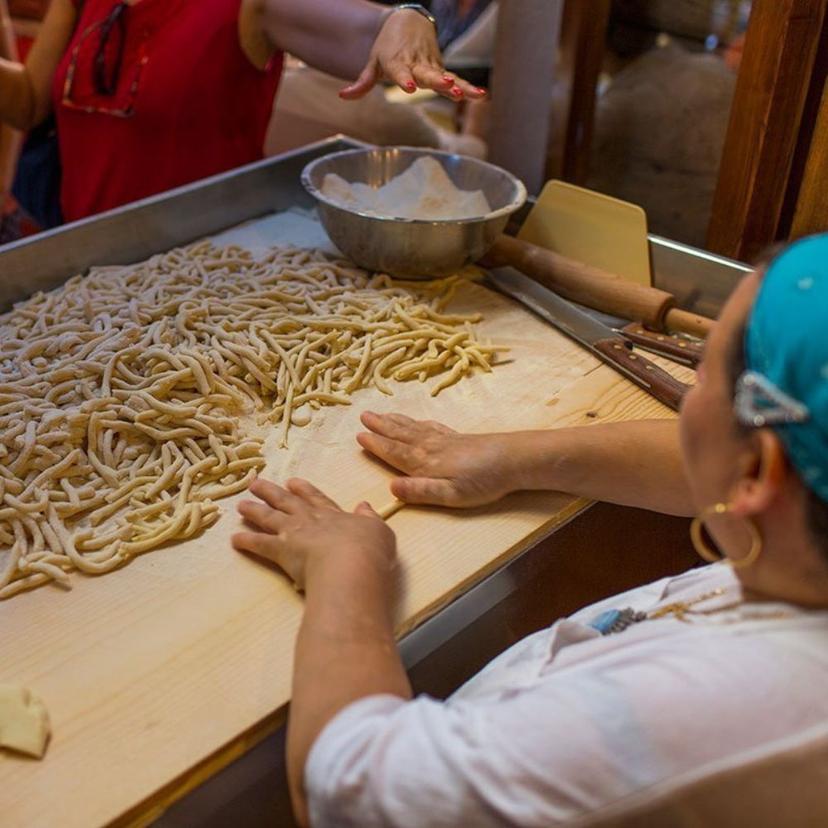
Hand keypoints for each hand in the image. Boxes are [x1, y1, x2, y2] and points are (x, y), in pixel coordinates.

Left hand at [233, 477, 396, 590]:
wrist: (351, 565)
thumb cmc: (369, 550)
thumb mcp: (378, 530)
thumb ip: (369, 518)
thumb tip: (363, 506)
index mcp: (334, 515)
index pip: (316, 498)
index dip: (304, 490)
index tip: (292, 482)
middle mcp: (310, 520)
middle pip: (287, 502)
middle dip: (272, 492)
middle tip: (257, 483)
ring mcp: (293, 533)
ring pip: (269, 517)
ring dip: (254, 510)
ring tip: (241, 504)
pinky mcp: (281, 551)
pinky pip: (259, 544)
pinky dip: (246, 542)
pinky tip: (234, 539)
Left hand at [339, 8, 485, 100]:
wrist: (407, 22)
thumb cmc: (387, 48)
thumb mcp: (373, 63)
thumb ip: (362, 83)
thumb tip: (343, 96)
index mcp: (397, 62)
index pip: (400, 72)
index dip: (404, 79)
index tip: (408, 87)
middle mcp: (416, 64)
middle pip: (427, 74)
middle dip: (437, 81)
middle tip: (447, 86)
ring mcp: (431, 66)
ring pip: (445, 77)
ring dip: (458, 86)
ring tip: (466, 94)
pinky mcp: (441, 69)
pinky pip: (455, 79)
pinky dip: (468, 87)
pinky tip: (482, 95)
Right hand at [357, 411, 518, 507]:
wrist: (513, 460)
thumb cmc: (483, 481)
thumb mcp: (451, 495)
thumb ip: (421, 491)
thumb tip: (391, 488)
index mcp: (424, 463)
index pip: (394, 452)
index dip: (376, 444)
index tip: (359, 435)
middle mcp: (430, 447)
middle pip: (400, 435)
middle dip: (381, 426)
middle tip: (364, 415)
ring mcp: (445, 440)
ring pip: (414, 428)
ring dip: (396, 421)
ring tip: (382, 414)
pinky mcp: (458, 438)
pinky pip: (431, 426)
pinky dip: (419, 422)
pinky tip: (418, 421)